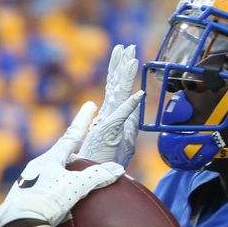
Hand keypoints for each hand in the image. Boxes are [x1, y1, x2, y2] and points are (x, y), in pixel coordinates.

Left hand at [0, 101, 124, 226]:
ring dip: (62, 174)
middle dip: (72, 153)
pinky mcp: (23, 198)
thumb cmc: (47, 201)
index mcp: (50, 159)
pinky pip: (42, 189)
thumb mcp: (76, 188)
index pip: (72, 136)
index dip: (84, 120)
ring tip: (72, 185)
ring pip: (50, 172)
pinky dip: (53, 191)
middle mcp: (36, 167)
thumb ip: (97, 176)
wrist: (17, 224)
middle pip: (60, 155)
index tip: (90, 105)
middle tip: (83, 153)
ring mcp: (28, 182)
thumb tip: (117, 168)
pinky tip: (57, 202)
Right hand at [76, 44, 143, 167]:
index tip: (127, 56)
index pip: (116, 90)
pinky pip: (121, 118)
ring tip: (130, 56)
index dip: (121, 73)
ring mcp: (108, 123)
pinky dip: (131, 107)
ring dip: (124, 76)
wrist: (88, 180)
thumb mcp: (119, 145)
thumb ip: (124, 131)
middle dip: (121, 65)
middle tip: (126, 46)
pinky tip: (140, 95)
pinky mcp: (109, 134)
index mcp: (109, 117)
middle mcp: (107, 117)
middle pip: (115, 86)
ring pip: (117, 95)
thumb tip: (132, 123)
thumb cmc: (101, 165)